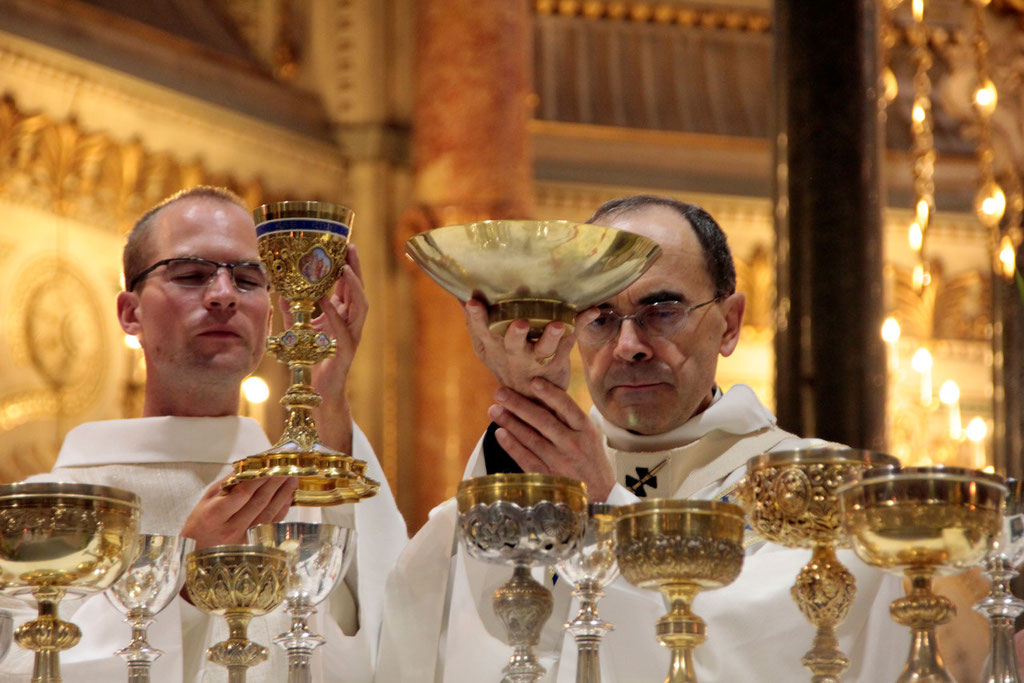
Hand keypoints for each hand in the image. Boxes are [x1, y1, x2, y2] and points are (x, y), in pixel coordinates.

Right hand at [181, 475, 297, 549]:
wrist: (199, 552)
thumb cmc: (201, 523)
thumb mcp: (207, 500)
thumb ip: (228, 483)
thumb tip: (249, 466)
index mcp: (214, 515)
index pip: (242, 493)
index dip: (260, 478)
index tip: (271, 464)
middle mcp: (230, 529)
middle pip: (259, 502)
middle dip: (275, 482)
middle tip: (287, 467)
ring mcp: (243, 540)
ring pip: (268, 513)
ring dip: (282, 494)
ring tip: (292, 478)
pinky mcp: (253, 546)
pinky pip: (271, 524)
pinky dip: (281, 509)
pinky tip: (288, 497)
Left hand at [279, 244, 366, 453]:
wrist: (320, 394)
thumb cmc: (313, 363)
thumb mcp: (300, 332)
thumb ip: (293, 313)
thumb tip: (280, 293)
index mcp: (343, 318)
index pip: (348, 287)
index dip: (348, 267)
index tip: (344, 246)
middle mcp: (351, 324)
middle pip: (358, 291)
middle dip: (356, 269)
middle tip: (350, 248)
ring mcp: (352, 337)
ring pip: (360, 307)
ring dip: (353, 287)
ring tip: (344, 269)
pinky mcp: (346, 351)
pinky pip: (342, 328)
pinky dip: (333, 312)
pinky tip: (325, 300)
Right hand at [464, 301, 594, 396]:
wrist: (530, 400)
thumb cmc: (505, 363)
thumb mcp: (486, 346)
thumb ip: (474, 321)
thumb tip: (459, 291)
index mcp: (494, 347)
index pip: (482, 331)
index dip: (477, 318)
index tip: (473, 302)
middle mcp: (514, 355)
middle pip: (513, 345)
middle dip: (515, 334)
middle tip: (519, 323)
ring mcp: (537, 360)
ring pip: (544, 349)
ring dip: (551, 336)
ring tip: (559, 324)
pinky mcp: (558, 360)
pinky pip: (570, 341)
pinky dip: (582, 325)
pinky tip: (592, 311)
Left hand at [487, 377, 613, 500]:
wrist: (600, 494)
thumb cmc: (592, 460)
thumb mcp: (590, 435)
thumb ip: (570, 419)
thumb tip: (543, 396)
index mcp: (586, 430)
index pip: (566, 407)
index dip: (549, 393)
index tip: (533, 381)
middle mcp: (573, 444)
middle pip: (543, 420)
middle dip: (519, 405)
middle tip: (500, 393)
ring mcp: (560, 461)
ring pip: (531, 438)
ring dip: (510, 422)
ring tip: (494, 410)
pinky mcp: (548, 476)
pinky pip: (526, 458)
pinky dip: (512, 446)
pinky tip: (500, 433)